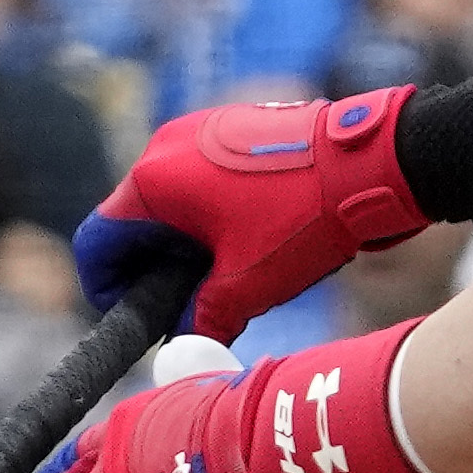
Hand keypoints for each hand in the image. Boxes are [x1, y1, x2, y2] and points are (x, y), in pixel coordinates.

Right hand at [79, 87, 422, 338]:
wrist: (373, 164)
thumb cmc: (305, 216)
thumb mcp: (248, 284)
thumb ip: (204, 317)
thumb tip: (186, 342)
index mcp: (154, 180)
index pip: (99, 240)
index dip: (107, 288)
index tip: (135, 318)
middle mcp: (166, 146)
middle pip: (133, 221)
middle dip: (150, 269)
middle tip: (183, 309)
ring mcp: (200, 131)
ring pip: (170, 202)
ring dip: (182, 245)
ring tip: (221, 282)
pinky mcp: (232, 129)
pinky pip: (201, 181)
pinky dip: (209, 217)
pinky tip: (246, 245)